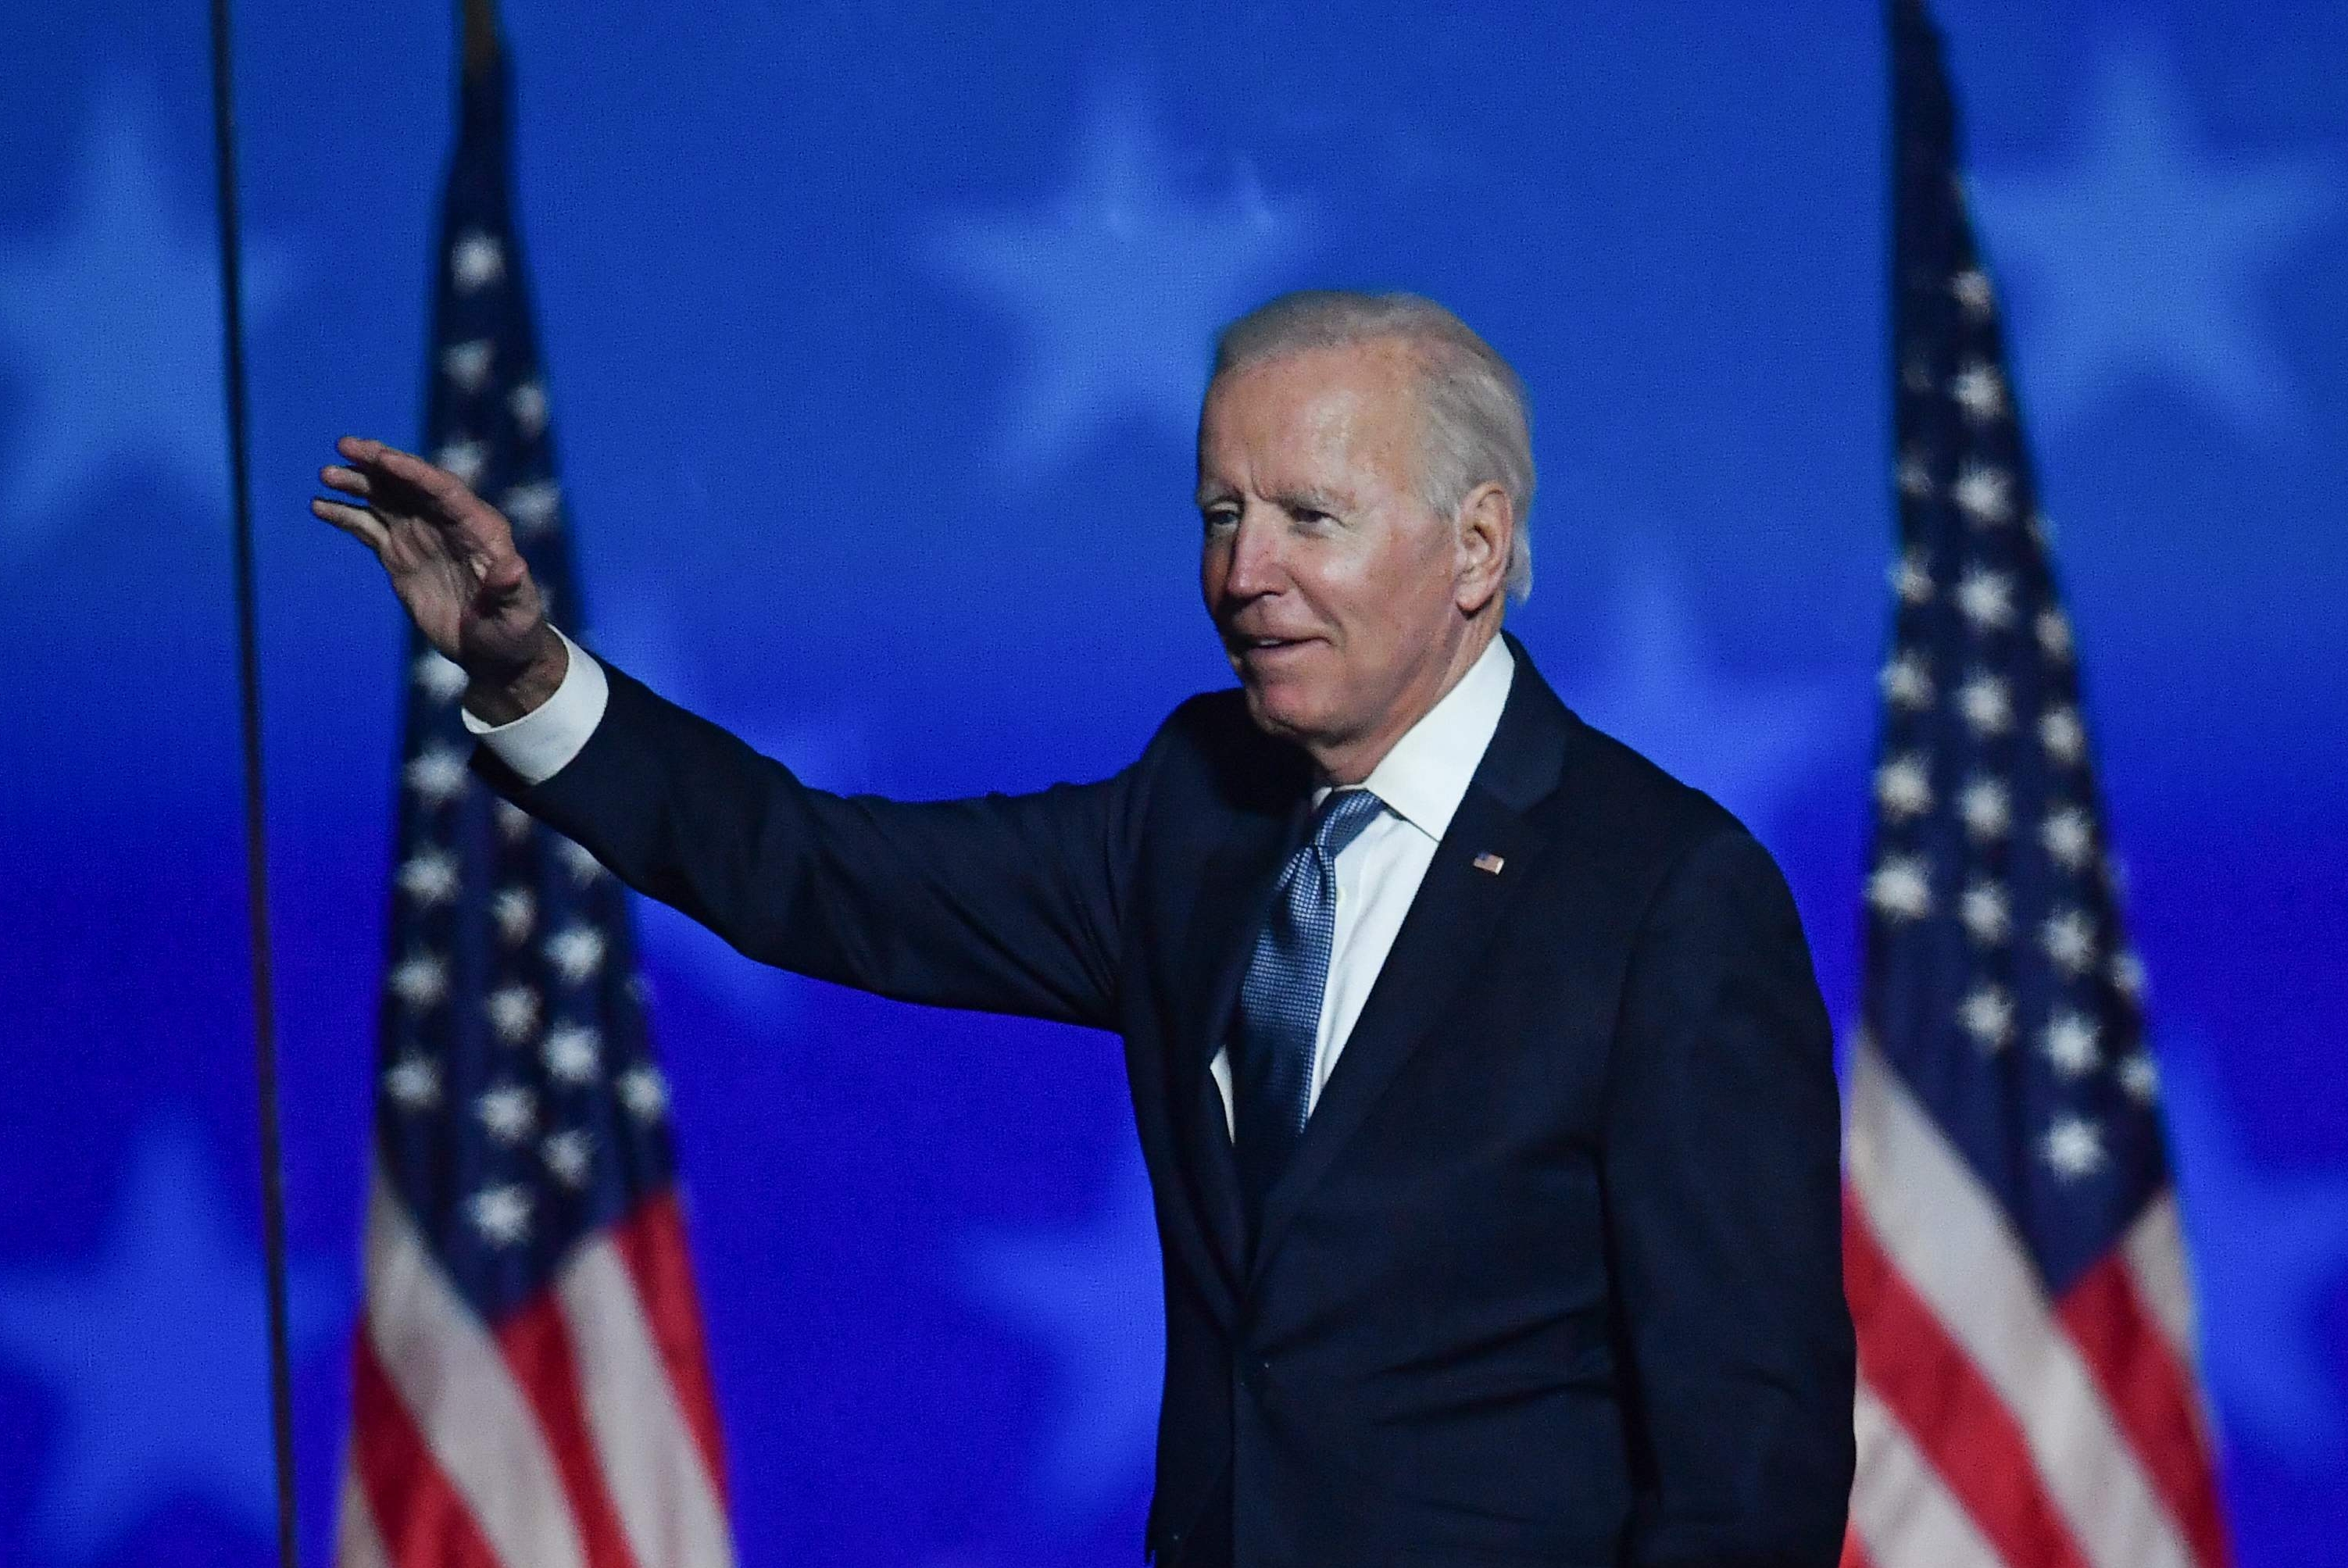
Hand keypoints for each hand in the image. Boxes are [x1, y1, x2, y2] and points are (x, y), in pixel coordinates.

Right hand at [313, 436, 564, 721]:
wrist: (491, 649)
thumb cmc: (512, 630)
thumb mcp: (516, 613)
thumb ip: (511, 590)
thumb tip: (514, 568)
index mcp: (479, 528)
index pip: (444, 489)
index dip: (414, 471)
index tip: (383, 458)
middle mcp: (448, 523)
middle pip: (410, 483)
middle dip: (379, 462)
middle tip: (346, 445)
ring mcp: (421, 535)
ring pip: (386, 498)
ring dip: (357, 483)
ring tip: (327, 475)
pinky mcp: (400, 554)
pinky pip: (369, 527)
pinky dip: (345, 515)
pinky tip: (320, 507)